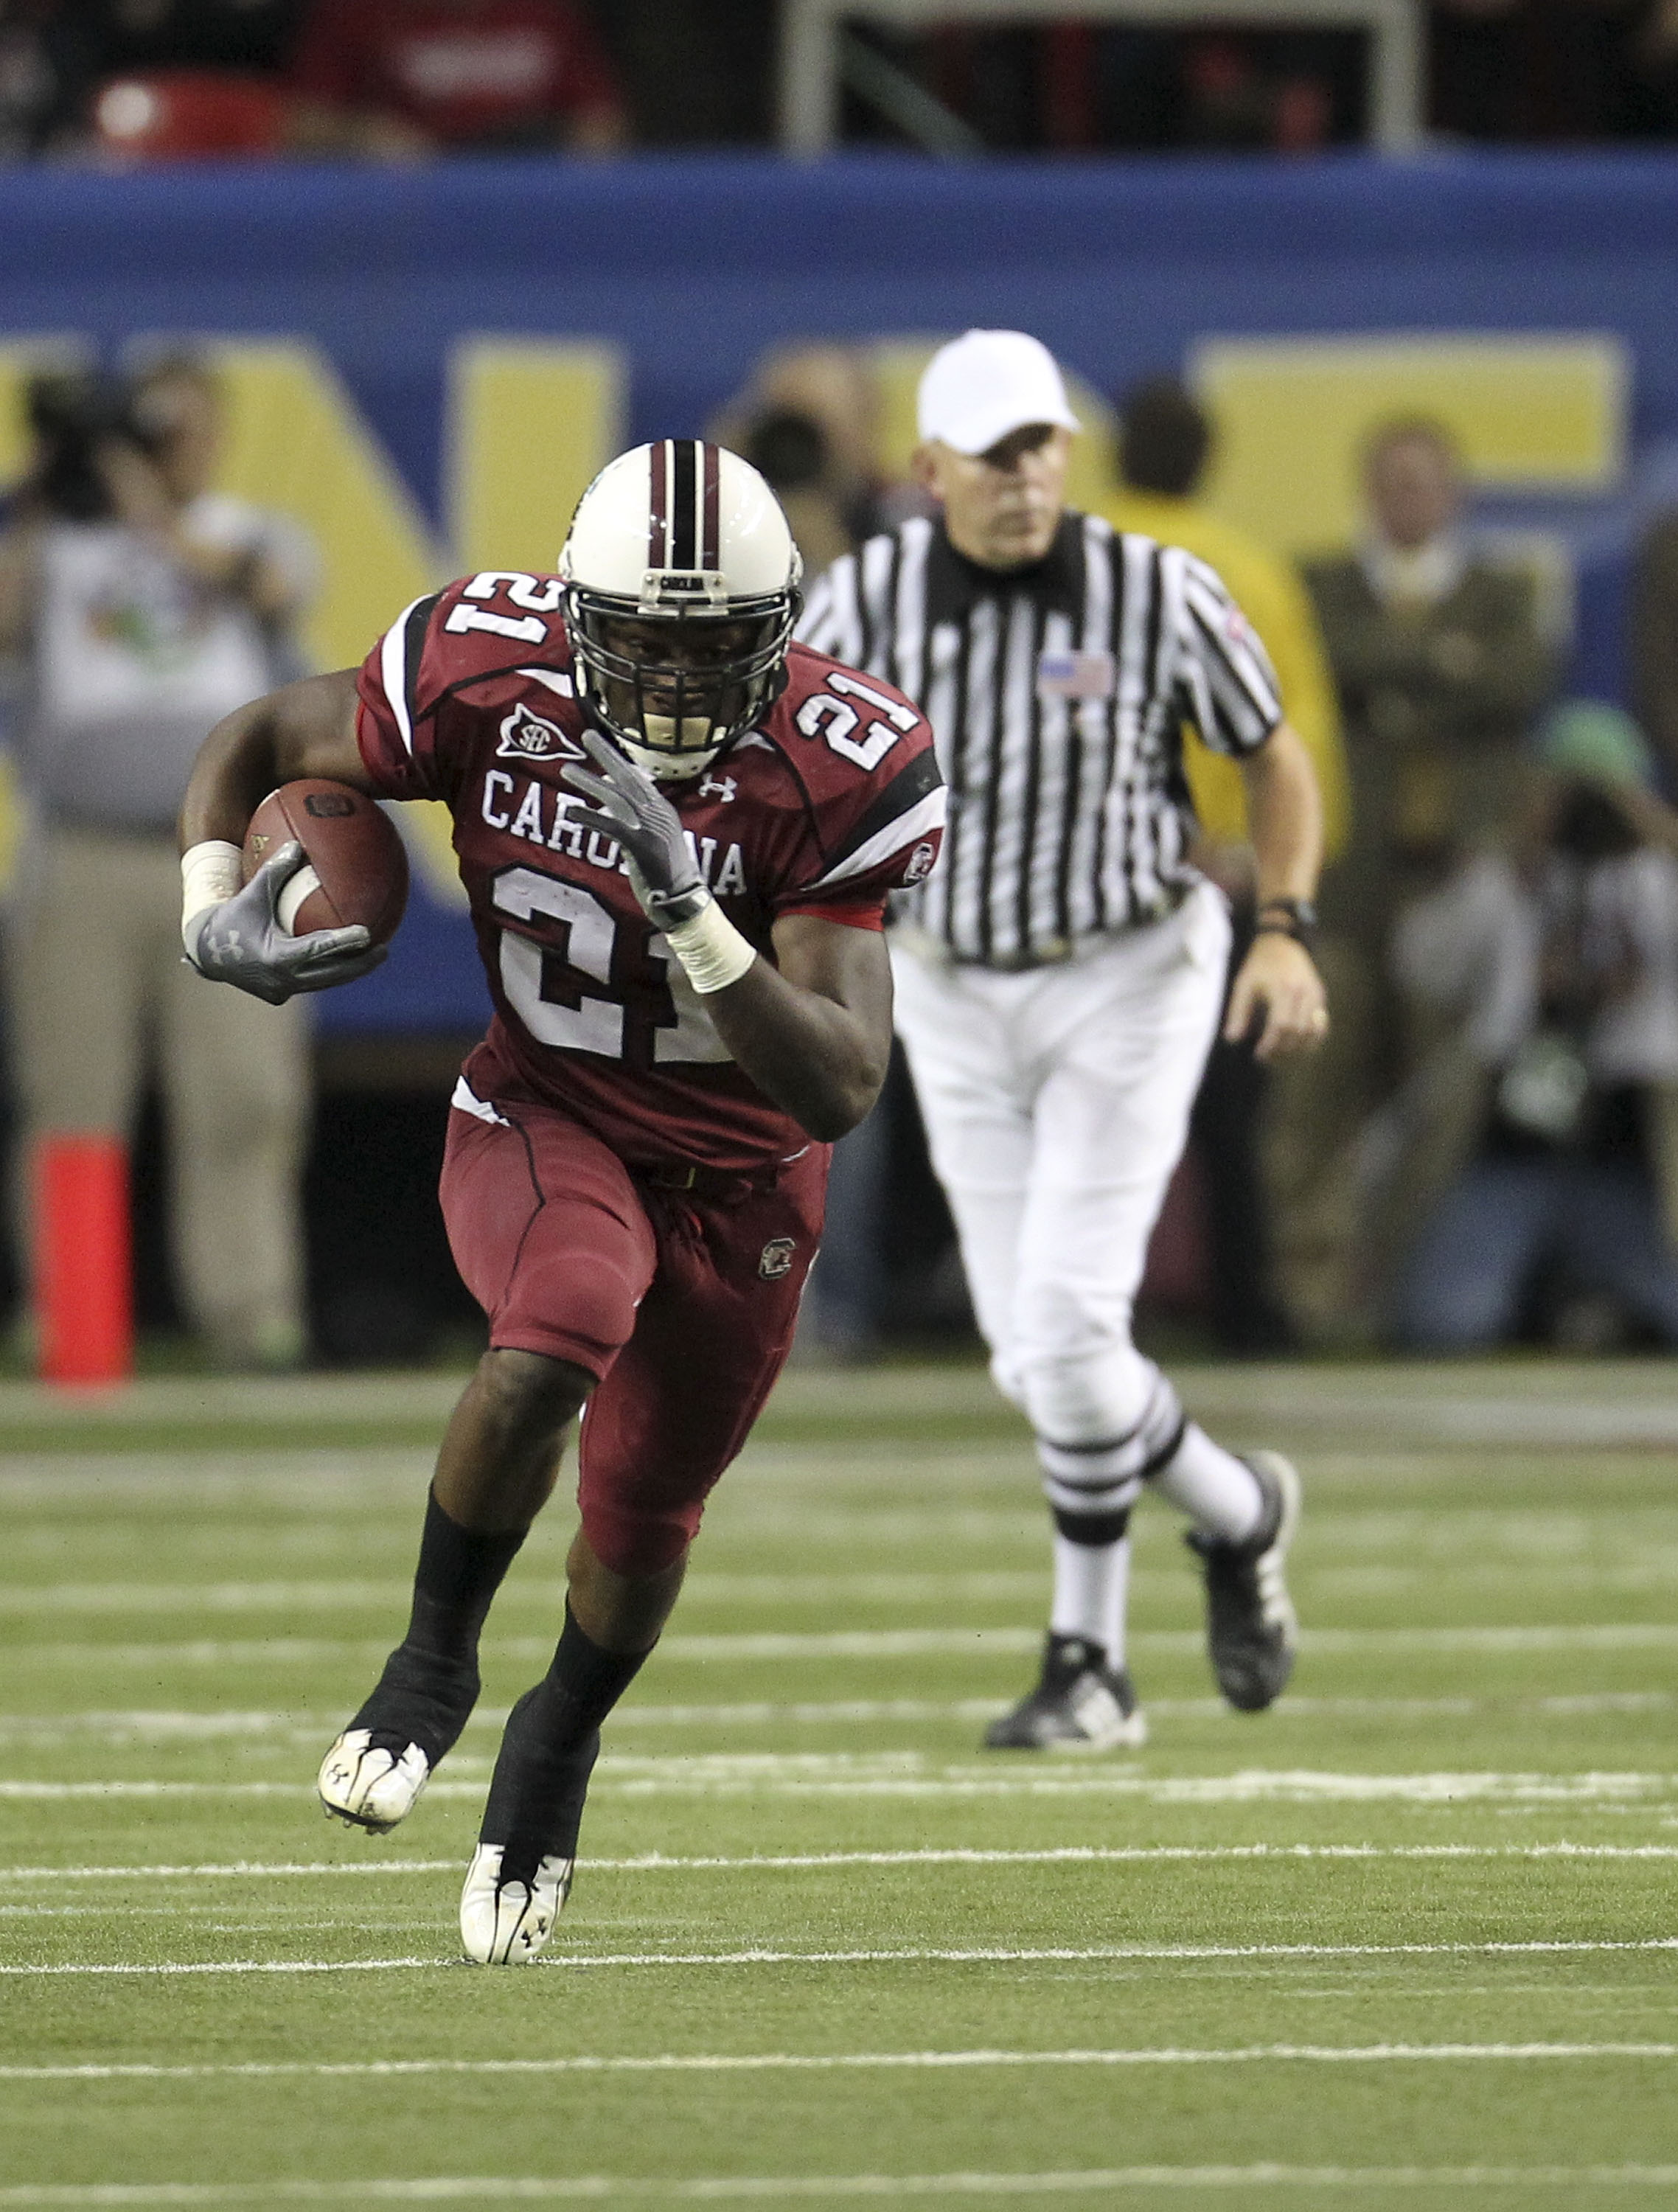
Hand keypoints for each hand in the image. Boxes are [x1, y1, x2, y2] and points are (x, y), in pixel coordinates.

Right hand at [187, 840, 386, 1004]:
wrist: (206, 952)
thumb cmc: (232, 917)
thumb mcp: (253, 893)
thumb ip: (276, 871)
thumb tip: (298, 844)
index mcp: (277, 957)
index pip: (318, 950)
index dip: (344, 943)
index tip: (367, 934)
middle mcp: (282, 979)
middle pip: (332, 975)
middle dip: (360, 964)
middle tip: (383, 949)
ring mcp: (282, 991)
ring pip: (325, 982)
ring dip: (350, 970)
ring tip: (375, 955)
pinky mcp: (281, 995)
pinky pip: (313, 983)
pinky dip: (331, 972)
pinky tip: (351, 960)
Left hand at [560, 728, 708, 930]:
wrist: (683, 902)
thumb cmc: (666, 877)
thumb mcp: (652, 842)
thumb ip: (633, 823)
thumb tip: (609, 809)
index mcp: (662, 812)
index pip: (639, 779)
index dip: (618, 762)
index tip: (600, 746)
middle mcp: (658, 815)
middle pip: (629, 778)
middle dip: (606, 754)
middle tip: (586, 735)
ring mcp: (650, 829)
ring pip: (616, 797)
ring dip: (588, 782)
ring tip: (566, 770)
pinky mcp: (641, 846)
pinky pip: (611, 826)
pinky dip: (589, 817)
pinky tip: (569, 810)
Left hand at [1224, 931, 1328, 1061]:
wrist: (1282, 942)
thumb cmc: (1259, 965)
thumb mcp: (1243, 984)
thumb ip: (1238, 1012)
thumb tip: (1233, 1039)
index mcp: (1282, 988)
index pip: (1281, 1025)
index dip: (1271, 1045)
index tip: (1259, 1055)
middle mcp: (1303, 992)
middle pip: (1298, 1032)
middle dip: (1283, 1050)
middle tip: (1268, 1059)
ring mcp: (1315, 994)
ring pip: (1313, 1032)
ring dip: (1298, 1049)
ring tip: (1281, 1056)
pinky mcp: (1321, 996)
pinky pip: (1321, 1025)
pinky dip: (1312, 1040)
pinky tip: (1297, 1047)